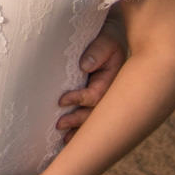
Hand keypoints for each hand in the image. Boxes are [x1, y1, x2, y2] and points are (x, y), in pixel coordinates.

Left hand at [56, 17, 126, 140]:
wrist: (111, 34)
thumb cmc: (106, 36)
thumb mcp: (105, 40)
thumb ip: (97, 51)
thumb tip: (85, 66)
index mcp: (114, 80)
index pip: (97, 95)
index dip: (80, 99)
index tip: (62, 101)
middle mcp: (110, 92)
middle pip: (96, 113)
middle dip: (78, 122)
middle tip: (59, 125)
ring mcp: (103, 95)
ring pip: (93, 118)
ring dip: (79, 130)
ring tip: (63, 140)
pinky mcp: (95, 95)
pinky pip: (88, 114)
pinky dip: (80, 127)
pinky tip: (68, 138)